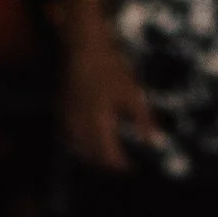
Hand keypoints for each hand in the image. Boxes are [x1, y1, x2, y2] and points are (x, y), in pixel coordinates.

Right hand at [61, 8, 162, 170]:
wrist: (83, 47)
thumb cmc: (111, 68)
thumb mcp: (132, 93)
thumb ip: (143, 119)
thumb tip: (155, 141)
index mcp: (97, 123)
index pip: (108, 156)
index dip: (120, 166)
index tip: (132, 170)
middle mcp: (78, 125)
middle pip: (91, 155)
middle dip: (106, 163)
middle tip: (121, 165)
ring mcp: (67, 117)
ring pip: (77, 147)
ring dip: (92, 155)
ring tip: (107, 156)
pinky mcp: (61, 109)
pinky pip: (69, 135)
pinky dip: (80, 143)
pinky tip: (89, 139)